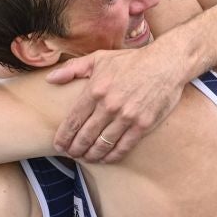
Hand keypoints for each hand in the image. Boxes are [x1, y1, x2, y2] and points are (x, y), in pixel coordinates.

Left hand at [45, 46, 186, 162]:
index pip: (73, 121)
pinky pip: (123, 147)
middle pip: (85, 136)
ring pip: (103, 144)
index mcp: (95, 90)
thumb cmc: (131, 61)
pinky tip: (105, 158)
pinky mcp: (143, 125)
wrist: (166, 63)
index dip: (63, 137)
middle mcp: (109, 105)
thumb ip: (72, 69)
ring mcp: (127, 117)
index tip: (59, 145)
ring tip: (86, 157)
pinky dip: (112, 156)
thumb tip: (50, 79)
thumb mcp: (99, 58)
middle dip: (75, 149)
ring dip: (91, 155)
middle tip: (71, 154)